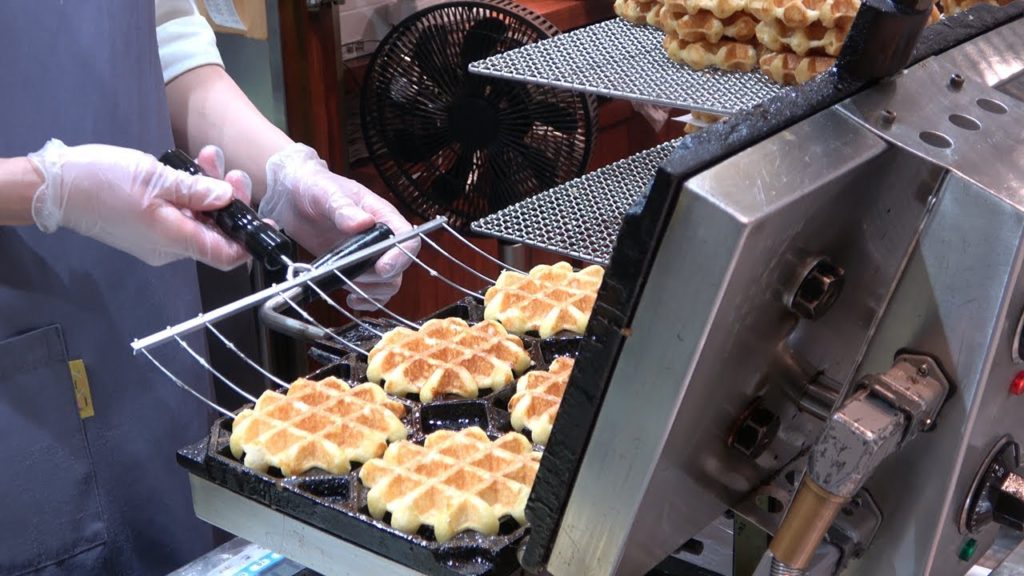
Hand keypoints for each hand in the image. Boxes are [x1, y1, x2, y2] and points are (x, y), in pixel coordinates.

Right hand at [28, 139, 252, 270]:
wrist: (55, 186)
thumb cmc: (101, 182)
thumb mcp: (156, 180)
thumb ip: (196, 191)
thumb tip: (227, 198)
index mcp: (174, 241)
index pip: (226, 256)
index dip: (249, 242)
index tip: (265, 221)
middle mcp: (170, 247)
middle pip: (216, 233)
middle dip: (231, 201)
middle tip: (233, 173)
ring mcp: (158, 237)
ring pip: (199, 219)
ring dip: (210, 191)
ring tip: (210, 157)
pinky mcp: (149, 225)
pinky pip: (181, 214)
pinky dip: (191, 194)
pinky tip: (193, 168)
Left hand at [260, 143, 418, 309]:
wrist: (294, 196)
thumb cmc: (314, 187)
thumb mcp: (326, 193)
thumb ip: (343, 208)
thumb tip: (362, 223)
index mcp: (382, 215)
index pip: (407, 238)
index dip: (400, 256)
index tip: (382, 268)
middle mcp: (380, 238)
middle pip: (399, 267)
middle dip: (378, 278)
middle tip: (351, 275)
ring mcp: (369, 255)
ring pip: (388, 283)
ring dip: (371, 291)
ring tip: (348, 287)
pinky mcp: (355, 268)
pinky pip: (373, 292)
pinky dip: (367, 301)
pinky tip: (351, 299)